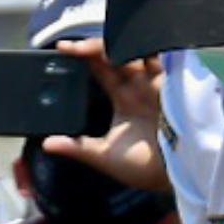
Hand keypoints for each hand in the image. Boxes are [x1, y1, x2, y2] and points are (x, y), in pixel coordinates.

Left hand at [38, 39, 166, 193]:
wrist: (177, 176)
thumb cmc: (144, 168)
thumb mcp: (104, 156)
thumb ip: (77, 147)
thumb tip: (47, 144)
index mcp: (124, 97)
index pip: (100, 68)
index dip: (81, 56)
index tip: (60, 51)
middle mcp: (139, 85)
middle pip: (113, 54)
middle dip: (90, 48)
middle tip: (68, 48)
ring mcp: (155, 81)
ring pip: (132, 50)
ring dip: (111, 47)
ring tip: (89, 49)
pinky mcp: (170, 82)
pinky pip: (156, 56)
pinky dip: (141, 48)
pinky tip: (123, 47)